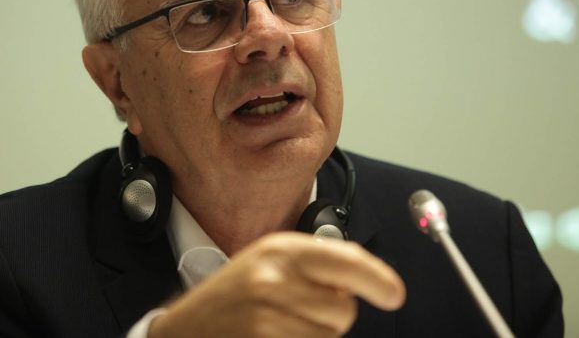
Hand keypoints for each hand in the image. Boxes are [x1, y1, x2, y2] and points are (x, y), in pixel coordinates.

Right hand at [149, 232, 404, 337]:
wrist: (183, 332)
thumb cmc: (232, 298)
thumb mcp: (267, 262)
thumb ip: (314, 263)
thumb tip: (369, 278)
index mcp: (280, 249)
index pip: (347, 260)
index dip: (378, 279)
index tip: (394, 295)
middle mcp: (274, 278)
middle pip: (344, 309)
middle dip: (329, 316)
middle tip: (294, 311)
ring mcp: (267, 317)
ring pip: (330, 336)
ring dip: (313, 337)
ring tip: (278, 327)